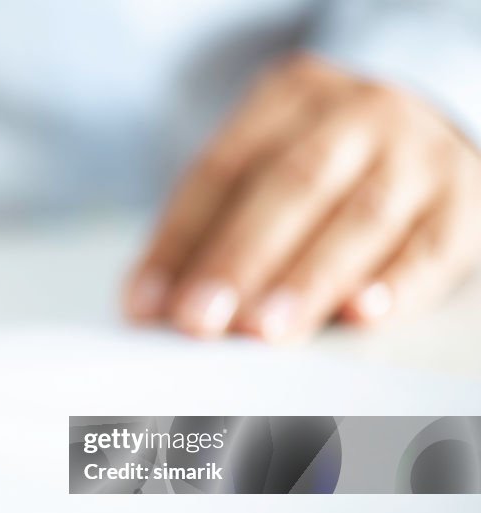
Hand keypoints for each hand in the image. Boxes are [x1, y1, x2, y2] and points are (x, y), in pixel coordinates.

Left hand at [124, 54, 480, 340]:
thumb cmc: (325, 160)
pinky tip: (361, 314)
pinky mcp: (463, 201)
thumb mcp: (264, 163)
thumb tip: (151, 304)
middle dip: (239, 258)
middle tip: (200, 318)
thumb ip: (208, 226)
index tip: (148, 301)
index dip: (180, 239)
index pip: (223, 169)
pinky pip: (430, 246)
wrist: (426, 124)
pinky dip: (397, 284)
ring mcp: (416, 156)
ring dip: (307, 280)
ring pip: (359, 218)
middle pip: (291, 185)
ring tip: (264, 329)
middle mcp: (358, 116)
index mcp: (290, 97)